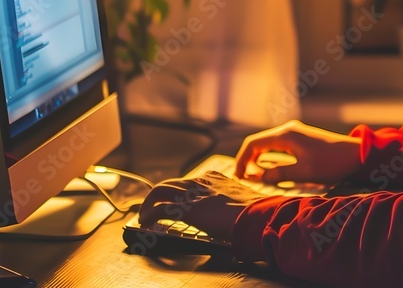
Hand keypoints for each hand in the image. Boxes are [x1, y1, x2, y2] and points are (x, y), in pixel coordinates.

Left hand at [139, 171, 261, 242]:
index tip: (176, 201)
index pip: (189, 181)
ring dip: (149, 204)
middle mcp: (202, 182)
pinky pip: (160, 209)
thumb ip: (234, 202)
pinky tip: (146, 223)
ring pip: (161, 190)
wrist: (258, 215)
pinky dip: (150, 215)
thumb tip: (238, 215)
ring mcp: (193, 194)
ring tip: (145, 215)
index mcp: (215, 179)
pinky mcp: (186, 208)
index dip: (179, 192)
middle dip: (158, 195)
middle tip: (152, 208)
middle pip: (171, 183)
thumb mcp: (243, 201)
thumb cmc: (256, 212)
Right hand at [235, 119, 361, 184]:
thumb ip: (280, 174)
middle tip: (243, 178)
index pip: (253, 144)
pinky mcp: (301, 139)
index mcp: (285, 135)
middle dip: (247, 160)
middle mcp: (288, 130)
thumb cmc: (331, 163)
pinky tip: (270, 169)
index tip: (238, 177)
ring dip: (258, 159)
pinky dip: (269, 157)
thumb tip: (260, 176)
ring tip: (253, 176)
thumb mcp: (304, 172)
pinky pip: (277, 146)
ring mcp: (295, 133)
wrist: (356, 154)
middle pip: (258, 143)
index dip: (241, 160)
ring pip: (267, 144)